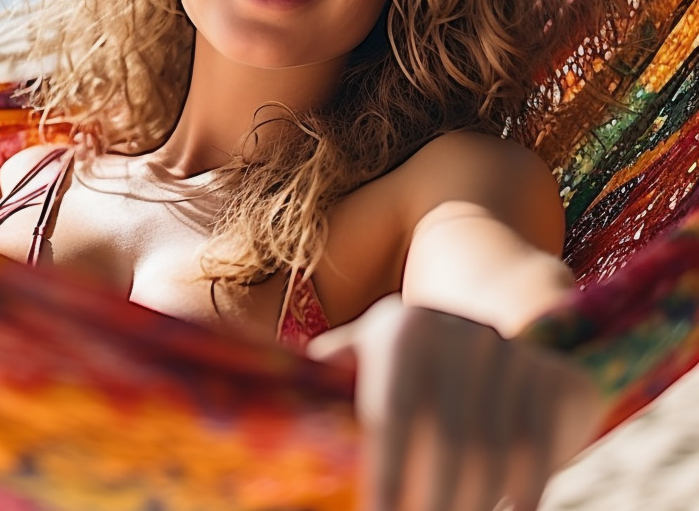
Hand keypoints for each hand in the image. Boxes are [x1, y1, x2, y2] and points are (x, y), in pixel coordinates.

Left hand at [306, 295, 604, 510]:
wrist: (501, 337)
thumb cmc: (413, 369)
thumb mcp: (370, 359)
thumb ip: (331, 380)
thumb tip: (269, 417)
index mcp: (404, 330)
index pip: (392, 413)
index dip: (383, 473)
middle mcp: (459, 331)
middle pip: (448, 441)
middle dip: (432, 504)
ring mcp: (512, 352)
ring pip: (493, 453)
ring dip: (473, 507)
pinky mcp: (553, 376)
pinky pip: (538, 451)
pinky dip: (522, 495)